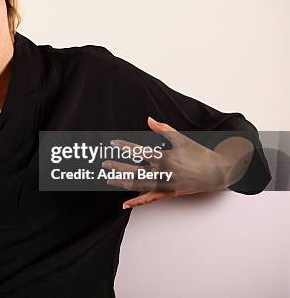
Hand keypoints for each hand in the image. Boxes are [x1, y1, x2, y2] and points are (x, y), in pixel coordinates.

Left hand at [103, 117, 231, 208]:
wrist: (219, 172)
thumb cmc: (200, 154)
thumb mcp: (182, 139)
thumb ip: (163, 129)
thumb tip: (149, 119)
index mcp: (165, 158)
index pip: (140, 151)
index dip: (125, 147)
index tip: (113, 144)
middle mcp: (163, 173)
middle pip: (135, 170)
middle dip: (118, 167)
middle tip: (104, 164)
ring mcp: (165, 185)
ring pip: (139, 185)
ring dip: (123, 182)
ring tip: (108, 180)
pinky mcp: (169, 193)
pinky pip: (150, 199)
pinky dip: (137, 202)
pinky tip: (125, 205)